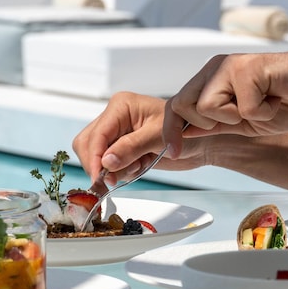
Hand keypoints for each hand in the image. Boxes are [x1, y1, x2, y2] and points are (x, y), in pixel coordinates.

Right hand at [73, 92, 206, 184]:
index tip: (99, 178)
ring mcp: (117, 133)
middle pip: (87, 145)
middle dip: (99, 165)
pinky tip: (141, 166)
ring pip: (95, 157)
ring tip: (139, 166)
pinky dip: (121, 172)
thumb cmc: (186, 130)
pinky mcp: (122, 148)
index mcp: (121, 106)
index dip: (95, 158)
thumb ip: (131, 148)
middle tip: (113, 182)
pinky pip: (108, 165)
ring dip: (113, 170)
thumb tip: (106, 162)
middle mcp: (115, 118)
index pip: (97, 134)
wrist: (200, 142)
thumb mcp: (158, 137)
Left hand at [163, 49, 287, 154]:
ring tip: (262, 107)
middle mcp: (216, 68)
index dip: (171, 131)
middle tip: (240, 119)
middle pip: (183, 105)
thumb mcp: (244, 120)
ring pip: (208, 108)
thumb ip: (215, 124)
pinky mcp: (249, 68)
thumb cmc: (285, 99)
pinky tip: (276, 100)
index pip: (176, 105)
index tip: (173, 154)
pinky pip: (244, 108)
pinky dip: (263, 112)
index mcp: (212, 79)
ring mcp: (231, 66)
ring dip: (238, 118)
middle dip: (209, 124)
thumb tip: (184, 134)